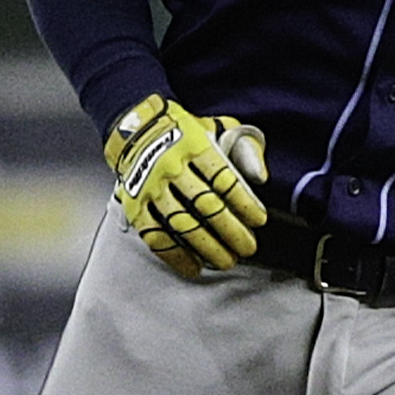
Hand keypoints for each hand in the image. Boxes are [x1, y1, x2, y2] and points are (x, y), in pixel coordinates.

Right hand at [104, 96, 269, 278]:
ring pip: (182, 224)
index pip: (224, 179)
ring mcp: (149, 187)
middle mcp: (170, 165)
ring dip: (207, 248)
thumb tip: (260, 178)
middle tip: (248, 248)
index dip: (244, 203)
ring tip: (227, 261)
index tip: (259, 221)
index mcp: (194, 144)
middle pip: (206, 205)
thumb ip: (245, 147)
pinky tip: (193, 267)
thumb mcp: (220, 126)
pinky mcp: (134, 206)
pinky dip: (175, 256)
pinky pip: (155, 236)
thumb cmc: (187, 133)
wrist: (136, 129)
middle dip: (231, 231)